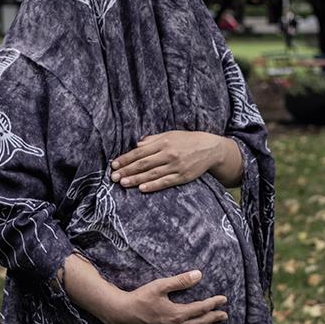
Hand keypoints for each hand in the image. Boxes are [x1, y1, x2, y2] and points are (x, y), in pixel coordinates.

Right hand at [98, 270, 227, 323]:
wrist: (121, 314)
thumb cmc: (139, 298)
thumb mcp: (160, 286)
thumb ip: (180, 281)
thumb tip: (198, 274)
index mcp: (177, 313)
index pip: (201, 308)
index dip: (213, 303)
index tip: (223, 299)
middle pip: (199, 323)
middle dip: (213, 318)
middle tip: (224, 315)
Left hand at [110, 131, 240, 191]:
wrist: (210, 148)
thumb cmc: (188, 140)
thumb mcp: (170, 134)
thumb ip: (153, 140)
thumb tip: (137, 144)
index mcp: (163, 142)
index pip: (140, 152)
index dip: (126, 159)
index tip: (114, 165)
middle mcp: (168, 154)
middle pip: (143, 164)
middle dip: (127, 170)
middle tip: (113, 177)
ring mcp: (176, 166)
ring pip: (152, 174)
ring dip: (136, 179)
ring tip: (123, 183)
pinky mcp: (182, 176)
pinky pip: (165, 182)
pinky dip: (153, 185)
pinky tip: (142, 189)